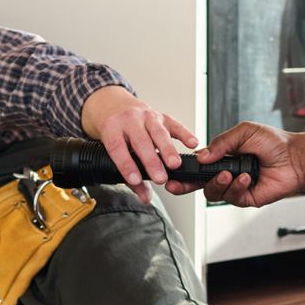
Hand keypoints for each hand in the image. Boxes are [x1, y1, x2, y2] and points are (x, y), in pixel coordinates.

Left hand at [81, 86, 199, 204]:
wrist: (115, 106)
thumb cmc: (116, 132)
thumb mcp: (114, 151)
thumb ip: (130, 177)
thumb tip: (145, 197)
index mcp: (112, 128)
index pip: (118, 148)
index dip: (127, 166)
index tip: (136, 180)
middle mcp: (129, 119)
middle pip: (141, 141)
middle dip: (152, 161)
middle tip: (160, 178)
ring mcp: (147, 116)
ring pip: (158, 133)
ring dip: (168, 150)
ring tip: (174, 164)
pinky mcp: (162, 116)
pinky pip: (175, 125)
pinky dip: (185, 134)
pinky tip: (192, 144)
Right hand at [174, 122, 304, 207]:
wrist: (294, 157)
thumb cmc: (273, 142)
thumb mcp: (243, 132)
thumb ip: (221, 143)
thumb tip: (201, 156)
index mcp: (223, 157)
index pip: (198, 166)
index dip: (184, 170)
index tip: (172, 172)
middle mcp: (226, 174)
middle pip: (199, 184)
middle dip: (185, 185)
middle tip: (177, 185)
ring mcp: (235, 187)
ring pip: (212, 192)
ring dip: (217, 183)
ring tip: (229, 174)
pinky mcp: (245, 198)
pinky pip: (232, 197)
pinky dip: (236, 187)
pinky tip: (246, 178)